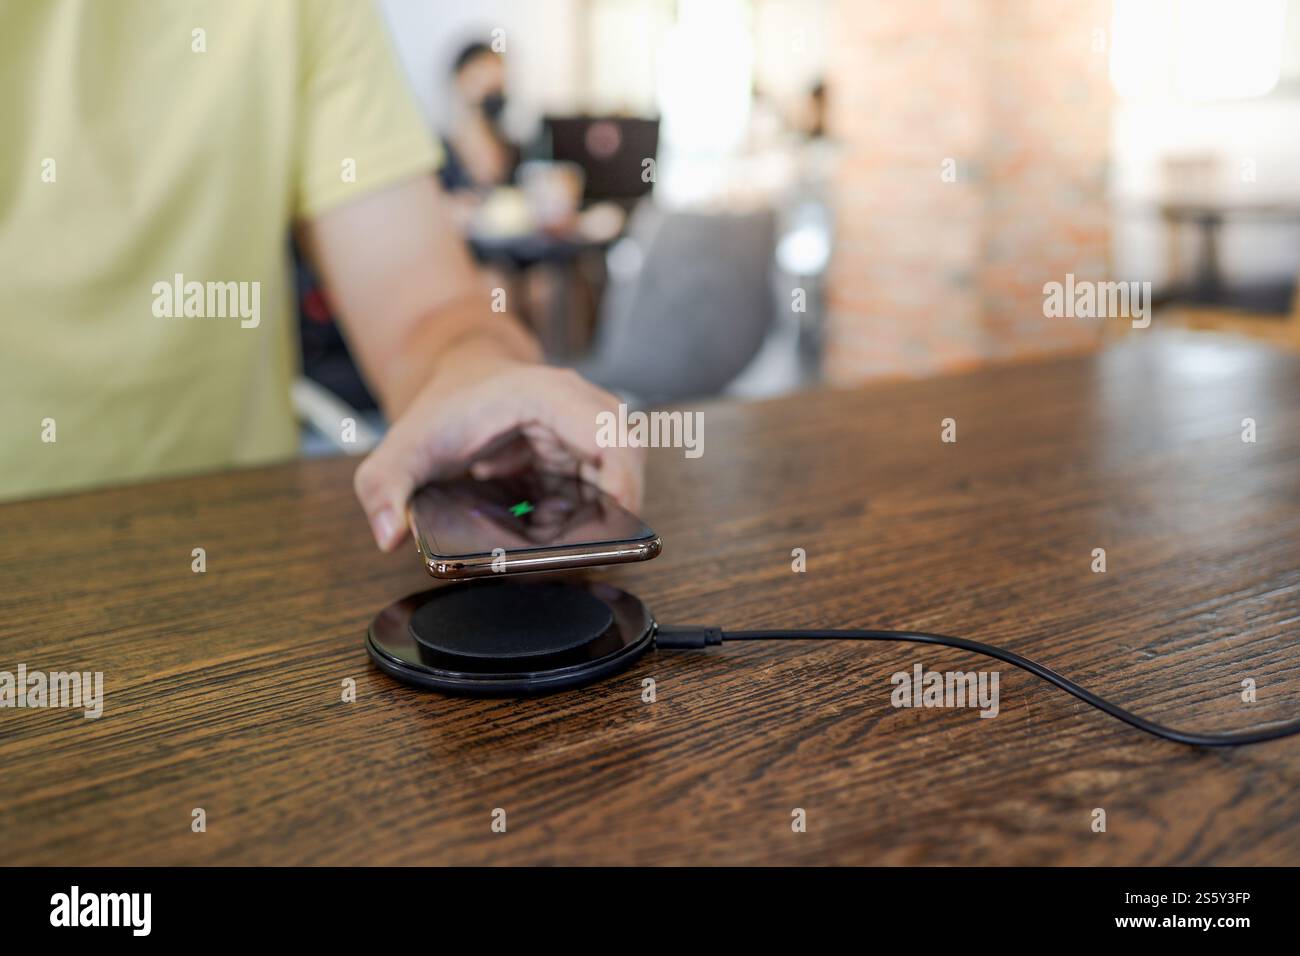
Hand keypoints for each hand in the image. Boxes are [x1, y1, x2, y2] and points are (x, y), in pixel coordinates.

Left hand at [353, 353, 643, 550]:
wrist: (460, 376)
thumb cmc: (443, 406)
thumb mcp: (402, 448)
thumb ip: (384, 488)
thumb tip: (390, 533)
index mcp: (545, 395)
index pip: (611, 435)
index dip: (623, 484)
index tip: (615, 527)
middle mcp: (577, 406)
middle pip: (627, 461)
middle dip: (613, 512)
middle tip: (581, 549)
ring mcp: (586, 428)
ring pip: (618, 480)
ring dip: (593, 518)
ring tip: (546, 533)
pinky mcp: (585, 451)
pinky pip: (601, 489)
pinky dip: (582, 516)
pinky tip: (545, 524)